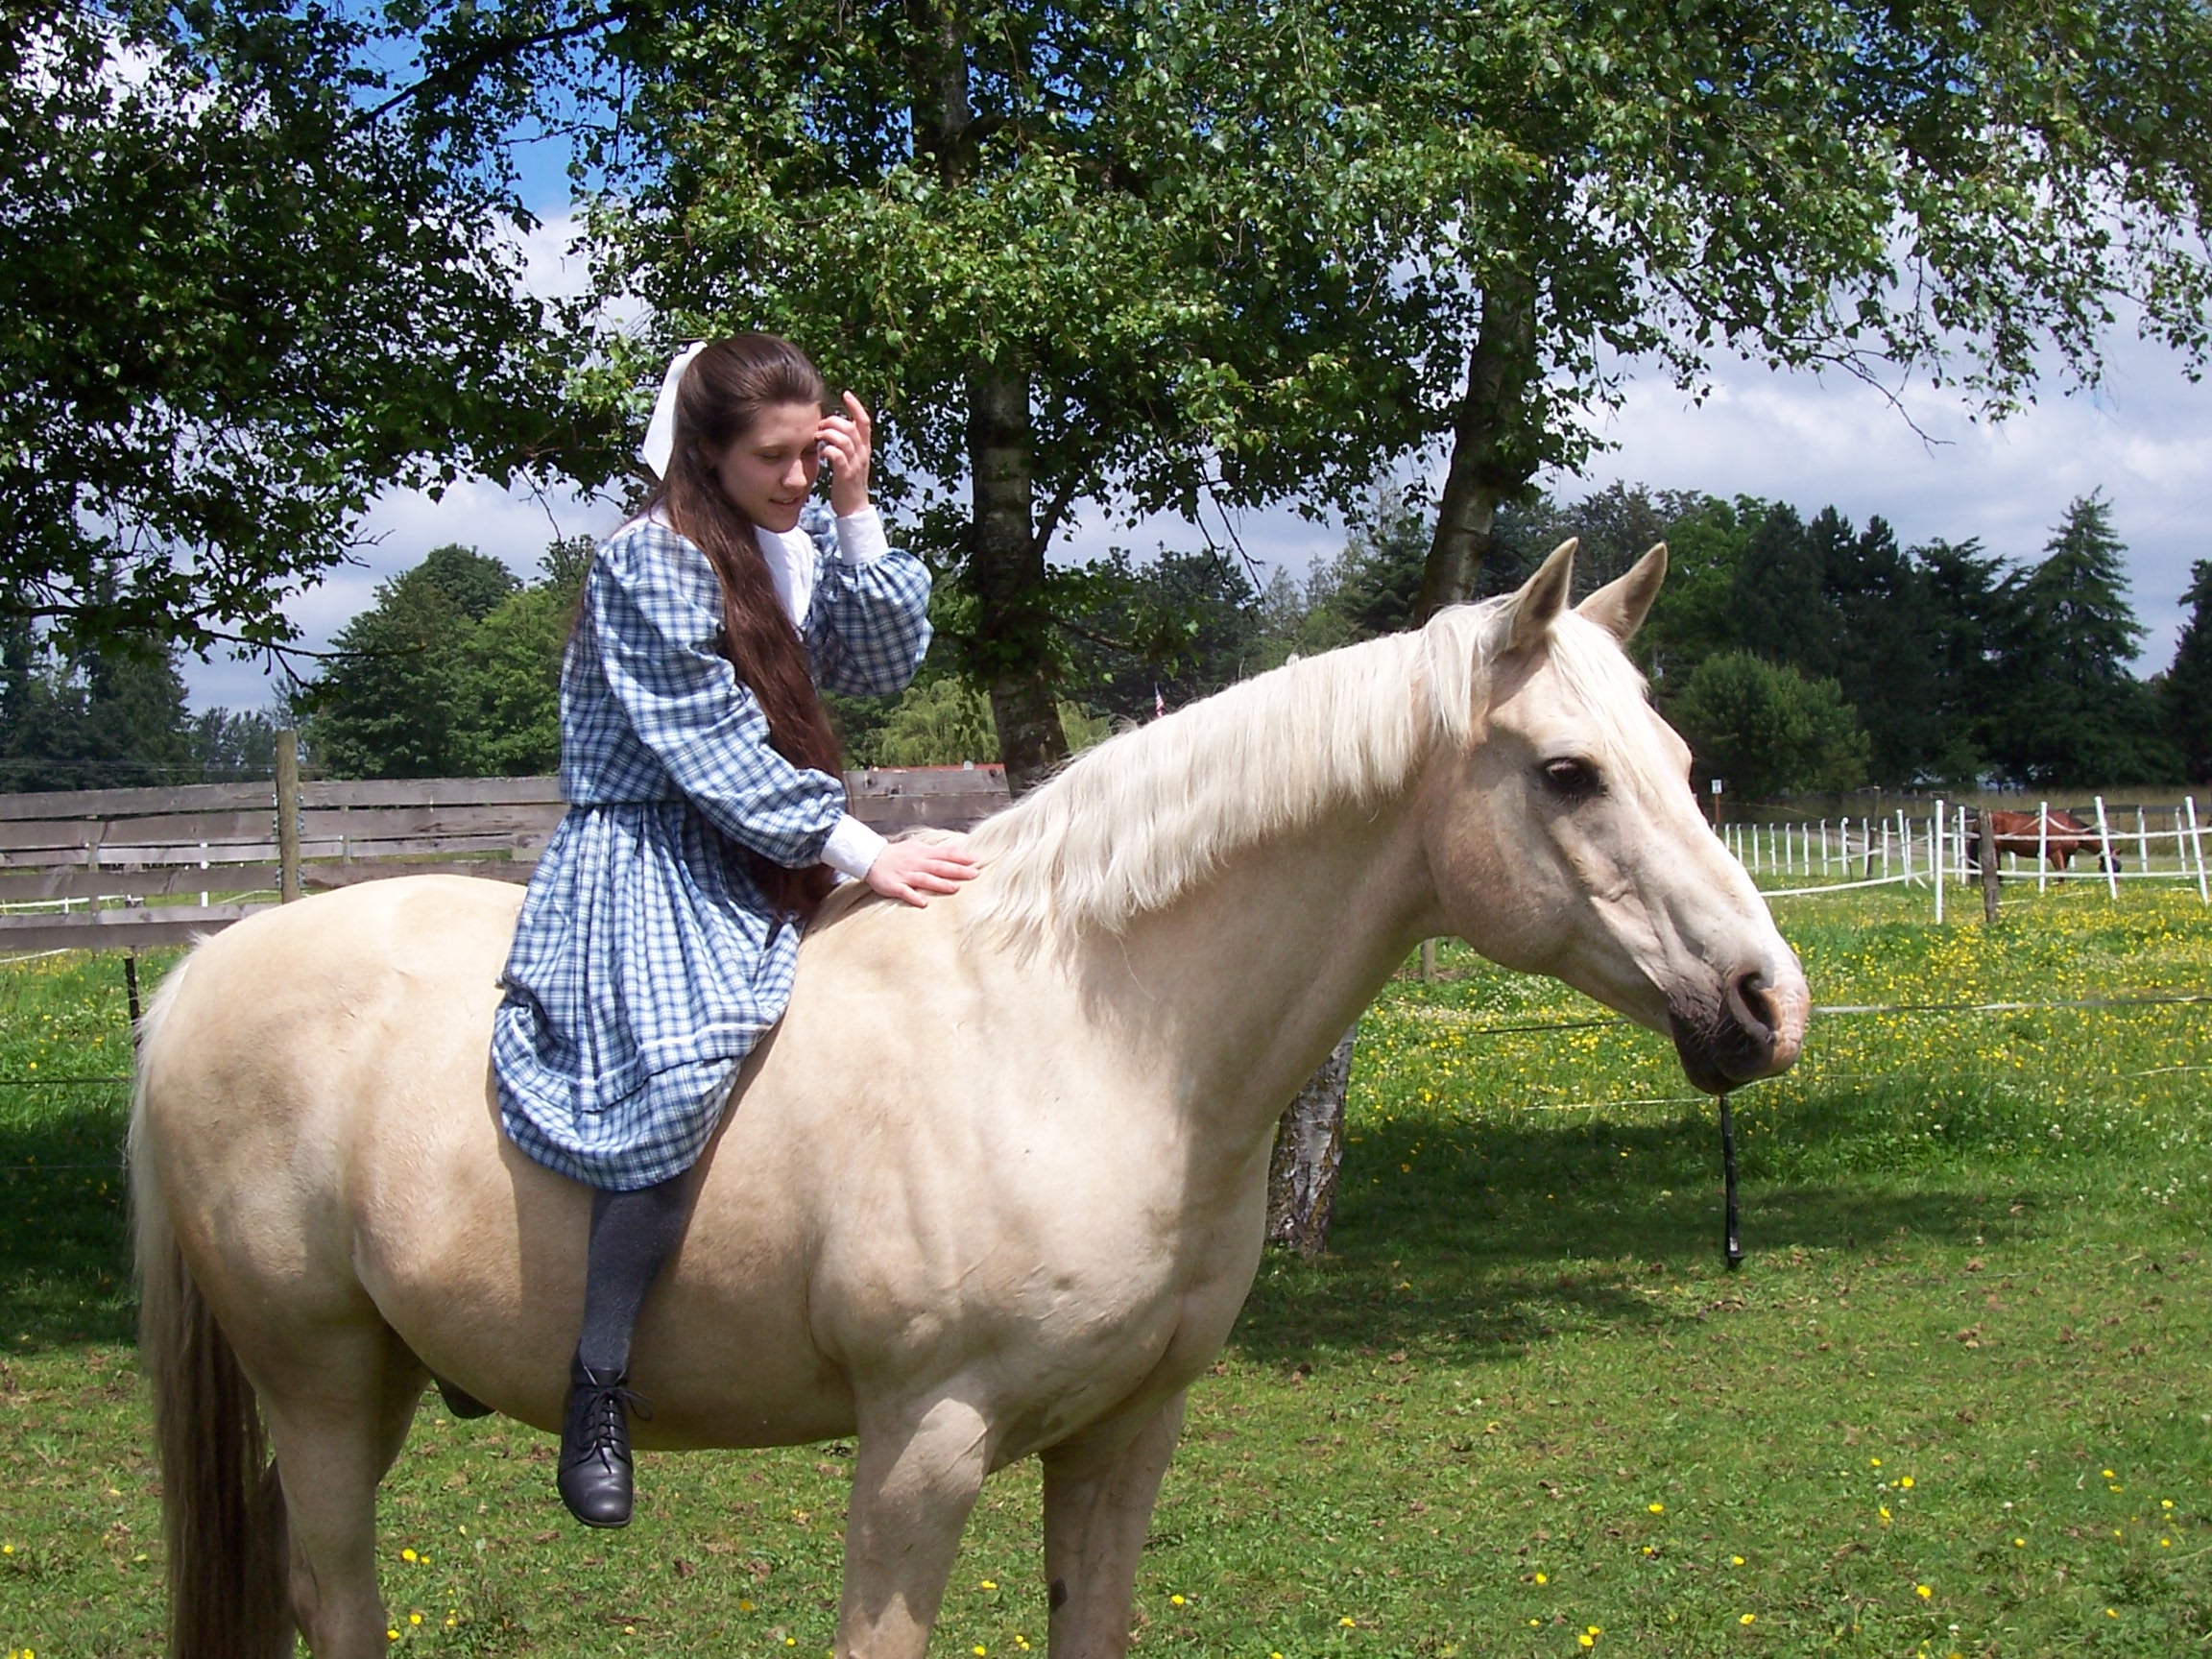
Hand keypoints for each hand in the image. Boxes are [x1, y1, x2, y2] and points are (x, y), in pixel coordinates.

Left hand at [818, 392, 872, 516]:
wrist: (854, 508)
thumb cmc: (848, 481)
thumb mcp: (851, 458)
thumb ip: (845, 443)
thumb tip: (830, 426)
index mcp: (864, 448)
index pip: (864, 421)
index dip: (856, 406)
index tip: (845, 394)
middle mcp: (862, 454)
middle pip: (851, 427)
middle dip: (833, 421)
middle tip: (819, 426)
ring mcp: (855, 464)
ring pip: (845, 439)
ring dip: (828, 434)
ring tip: (817, 437)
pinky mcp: (846, 475)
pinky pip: (838, 456)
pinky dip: (828, 450)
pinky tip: (821, 452)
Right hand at [864, 835, 978, 907]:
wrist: (871, 858)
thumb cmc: (897, 854)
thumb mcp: (916, 847)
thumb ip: (934, 852)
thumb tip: (954, 852)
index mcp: (923, 853)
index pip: (946, 854)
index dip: (961, 856)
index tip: (977, 860)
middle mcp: (917, 863)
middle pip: (940, 866)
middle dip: (957, 870)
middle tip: (975, 874)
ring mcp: (906, 875)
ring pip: (926, 879)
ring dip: (940, 884)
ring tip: (955, 888)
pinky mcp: (894, 886)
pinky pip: (905, 892)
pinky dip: (914, 896)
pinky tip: (924, 902)